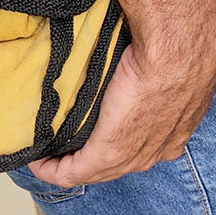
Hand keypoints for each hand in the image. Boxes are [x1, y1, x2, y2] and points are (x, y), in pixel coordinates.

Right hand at [30, 1, 215, 186]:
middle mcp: (159, 149)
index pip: (142, 146)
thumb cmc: (178, 42)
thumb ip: (156, 69)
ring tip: (46, 152)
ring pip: (94, 170)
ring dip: (66, 163)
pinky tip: (37, 160)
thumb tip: (138, 54)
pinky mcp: (110, 152)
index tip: (94, 130)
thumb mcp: (171, 64)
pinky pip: (74, 172)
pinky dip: (52, 168)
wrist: (178, 47)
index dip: (117, 138)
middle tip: (63, 144)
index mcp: (177, 129)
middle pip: (117, 164)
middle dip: (89, 156)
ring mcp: (135, 155)